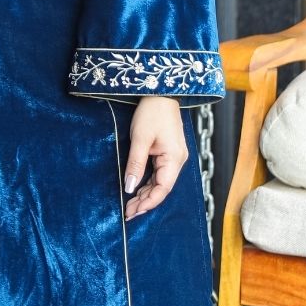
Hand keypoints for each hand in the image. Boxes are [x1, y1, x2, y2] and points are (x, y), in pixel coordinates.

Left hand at [122, 95, 187, 220]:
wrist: (160, 93)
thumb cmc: (152, 112)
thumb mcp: (140, 139)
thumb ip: (135, 164)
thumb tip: (130, 187)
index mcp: (174, 158)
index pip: (162, 188)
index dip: (148, 202)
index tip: (132, 211)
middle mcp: (177, 160)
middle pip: (162, 188)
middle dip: (145, 201)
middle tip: (128, 212)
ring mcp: (174, 156)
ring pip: (160, 182)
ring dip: (146, 193)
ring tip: (130, 204)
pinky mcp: (168, 152)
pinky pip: (159, 173)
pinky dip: (149, 183)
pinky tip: (138, 189)